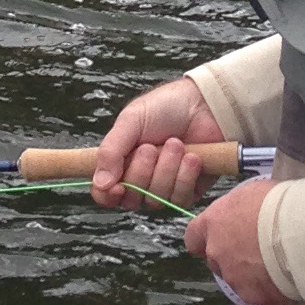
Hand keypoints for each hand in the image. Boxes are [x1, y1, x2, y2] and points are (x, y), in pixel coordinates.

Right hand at [91, 78, 226, 216]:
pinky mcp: (187, 192)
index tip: (117, 186)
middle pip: (131, 199)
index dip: (107, 196)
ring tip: (176, 143)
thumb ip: (110, 151)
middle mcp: (140, 180)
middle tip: (151, 146)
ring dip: (166, 169)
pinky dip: (185, 176)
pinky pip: (179, 200)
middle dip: (142, 171)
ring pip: (156, 200)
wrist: (205, 104)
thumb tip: (100, 183)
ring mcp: (163, 188)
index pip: (104, 194)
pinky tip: (192, 157)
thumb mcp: (131, 121)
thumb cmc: (165, 107)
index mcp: (120, 162)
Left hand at [185, 176, 287, 304]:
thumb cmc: (277, 204)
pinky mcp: (254, 296)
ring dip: (251, 274)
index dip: (205, 239)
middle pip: (216, 260)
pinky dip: (270, 288)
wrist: (299, 233)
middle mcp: (217, 253)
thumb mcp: (250, 193)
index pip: (193, 238)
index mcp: (212, 224)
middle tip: (256, 249)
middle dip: (231, 258)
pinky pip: (259, 294)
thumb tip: (241, 215)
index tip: (220, 238)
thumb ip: (237, 209)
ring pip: (237, 280)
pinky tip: (286, 276)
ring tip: (277, 263)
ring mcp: (234, 278)